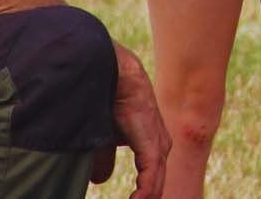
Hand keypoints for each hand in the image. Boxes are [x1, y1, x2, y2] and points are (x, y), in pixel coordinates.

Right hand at [98, 40, 168, 198]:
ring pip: (156, 182)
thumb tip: (100, 181)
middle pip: (157, 183)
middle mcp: (160, 145)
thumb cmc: (109, 101)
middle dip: (148, 198)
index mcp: (152, 144)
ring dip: (147, 198)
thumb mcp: (104, 137)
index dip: (144, 195)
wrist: (113, 74)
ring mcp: (158, 145)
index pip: (153, 178)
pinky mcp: (152, 143)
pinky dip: (145, 191)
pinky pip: (151, 175)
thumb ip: (104, 159)